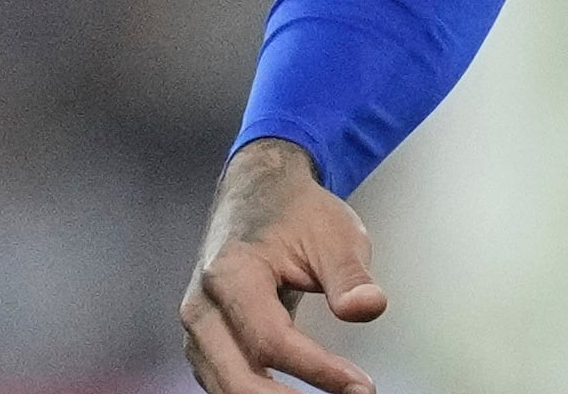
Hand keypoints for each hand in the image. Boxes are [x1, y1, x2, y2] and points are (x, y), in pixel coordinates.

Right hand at [180, 137, 385, 393]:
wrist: (259, 192)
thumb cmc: (295, 211)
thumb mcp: (334, 234)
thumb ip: (350, 276)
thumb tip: (368, 307)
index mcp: (231, 273)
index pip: (271, 340)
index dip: (317, 369)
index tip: (361, 385)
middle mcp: (203, 305)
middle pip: (238, 377)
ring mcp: (198, 327)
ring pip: (225, 387)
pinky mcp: (205, 341)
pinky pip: (225, 382)